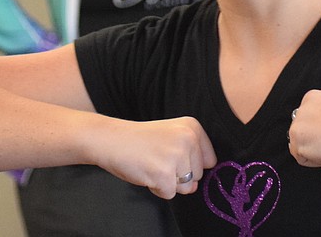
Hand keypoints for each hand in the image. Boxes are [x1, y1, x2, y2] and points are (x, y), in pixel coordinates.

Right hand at [90, 116, 216, 198]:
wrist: (111, 139)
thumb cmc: (140, 140)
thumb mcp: (171, 136)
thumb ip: (190, 157)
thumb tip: (195, 187)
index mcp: (193, 127)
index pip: (209, 160)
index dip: (190, 164)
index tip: (171, 153)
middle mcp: (188, 139)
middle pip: (198, 175)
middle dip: (178, 174)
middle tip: (157, 158)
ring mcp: (177, 156)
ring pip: (186, 187)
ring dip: (168, 182)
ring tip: (152, 164)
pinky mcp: (164, 173)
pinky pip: (169, 193)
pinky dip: (156, 188)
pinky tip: (146, 171)